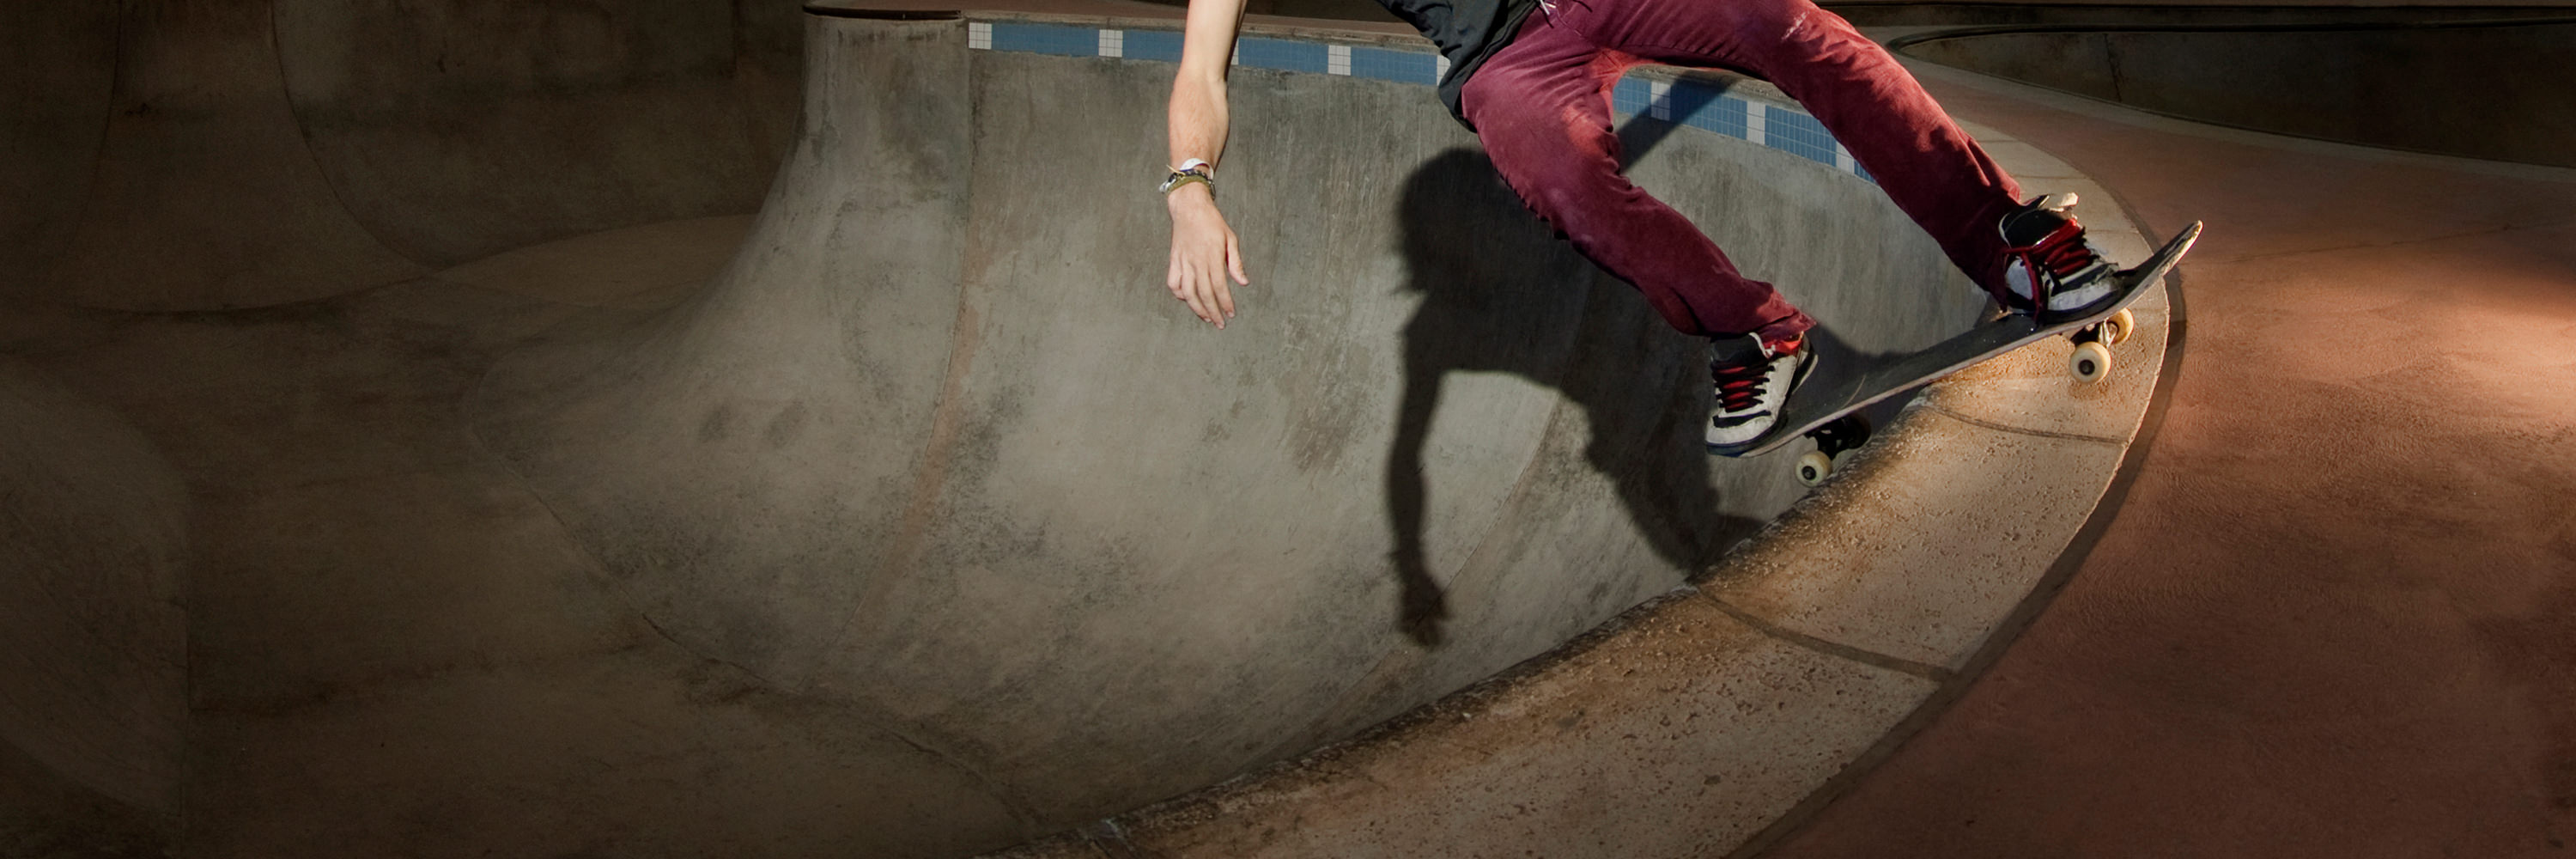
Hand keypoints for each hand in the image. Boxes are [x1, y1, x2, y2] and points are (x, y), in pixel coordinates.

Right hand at [1165, 186, 1245, 328]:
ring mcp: (1183, 261)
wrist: (1189, 207)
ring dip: (1197, 308)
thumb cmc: (1213, 222)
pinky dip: (1180, 295)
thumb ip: (1236, 262)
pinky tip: (1189, 300)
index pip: (1219, 286)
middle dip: (1213, 312)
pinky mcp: (1174, 260)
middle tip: (1220, 323)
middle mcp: (1196, 261)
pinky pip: (1174, 283)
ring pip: (1188, 292)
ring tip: (1206, 318)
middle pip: (1204, 293)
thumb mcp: (1230, 238)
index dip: (1225, 303)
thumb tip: (1243, 283)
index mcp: (1212, 256)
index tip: (1231, 314)